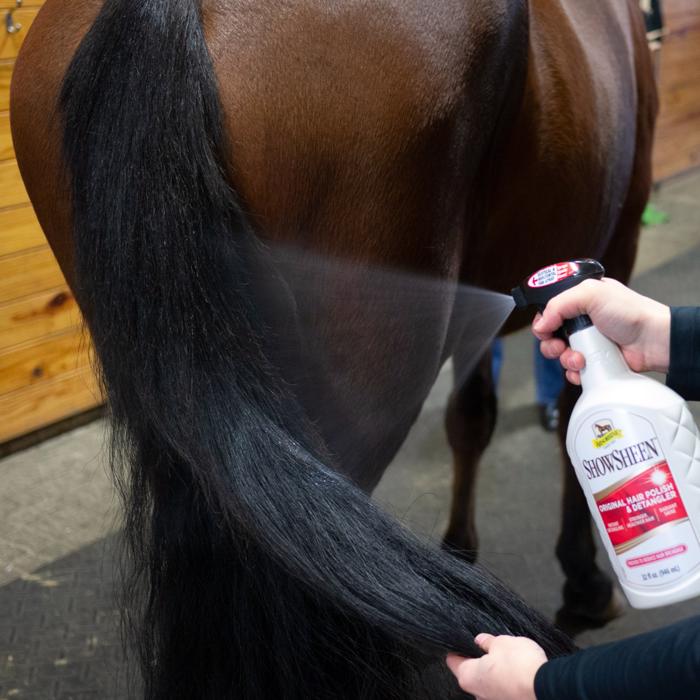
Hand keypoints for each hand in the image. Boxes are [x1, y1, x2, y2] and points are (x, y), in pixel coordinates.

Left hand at [446, 633, 545, 699]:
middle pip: (471, 674)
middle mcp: (478, 694)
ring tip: (507, 658)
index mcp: (468, 676)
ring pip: (489, 684)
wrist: (546, 688)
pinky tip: (517, 671)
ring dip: (495, 673)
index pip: (453, 661)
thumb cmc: (520, 665)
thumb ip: (488, 642)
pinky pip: (503, 691)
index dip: (456, 649)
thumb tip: (481, 641)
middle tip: (489, 647)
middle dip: (480, 661)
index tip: (459, 642)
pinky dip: (507, 682)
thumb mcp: (501, 642)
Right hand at [532, 278, 670, 384]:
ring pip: (560, 356)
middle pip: (550, 336)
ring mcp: (587, 342)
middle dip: (551, 345)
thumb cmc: (630, 312)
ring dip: (566, 359)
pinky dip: (576, 372)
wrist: (653, 340)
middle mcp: (581, 321)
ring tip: (580, 359)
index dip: (543, 322)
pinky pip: (573, 371)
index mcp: (579, 301)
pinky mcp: (594, 361)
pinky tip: (585, 368)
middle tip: (561, 347)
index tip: (547, 329)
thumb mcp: (591, 293)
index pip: (549, 311)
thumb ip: (558, 304)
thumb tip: (540, 325)